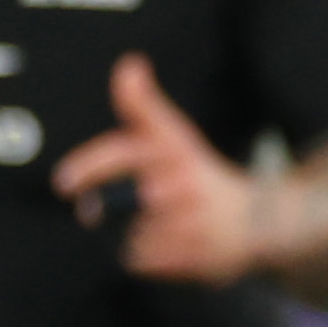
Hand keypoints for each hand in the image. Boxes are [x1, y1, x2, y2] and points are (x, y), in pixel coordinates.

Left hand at [52, 56, 261, 281]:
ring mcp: (197, 225)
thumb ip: (143, 105)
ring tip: (157, 227)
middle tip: (96, 211)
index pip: (130, 151)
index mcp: (178, 153)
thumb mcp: (175, 136)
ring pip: (132, 237)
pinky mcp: (203, 258)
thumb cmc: (201, 175)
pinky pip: (148, 263)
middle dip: (103, 208)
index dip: (94, 164)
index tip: (64, 182)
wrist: (263, 219)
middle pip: (123, 203)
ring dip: (132, 235)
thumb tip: (129, 63)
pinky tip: (170, 247)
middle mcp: (188, 186)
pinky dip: (149, 259)